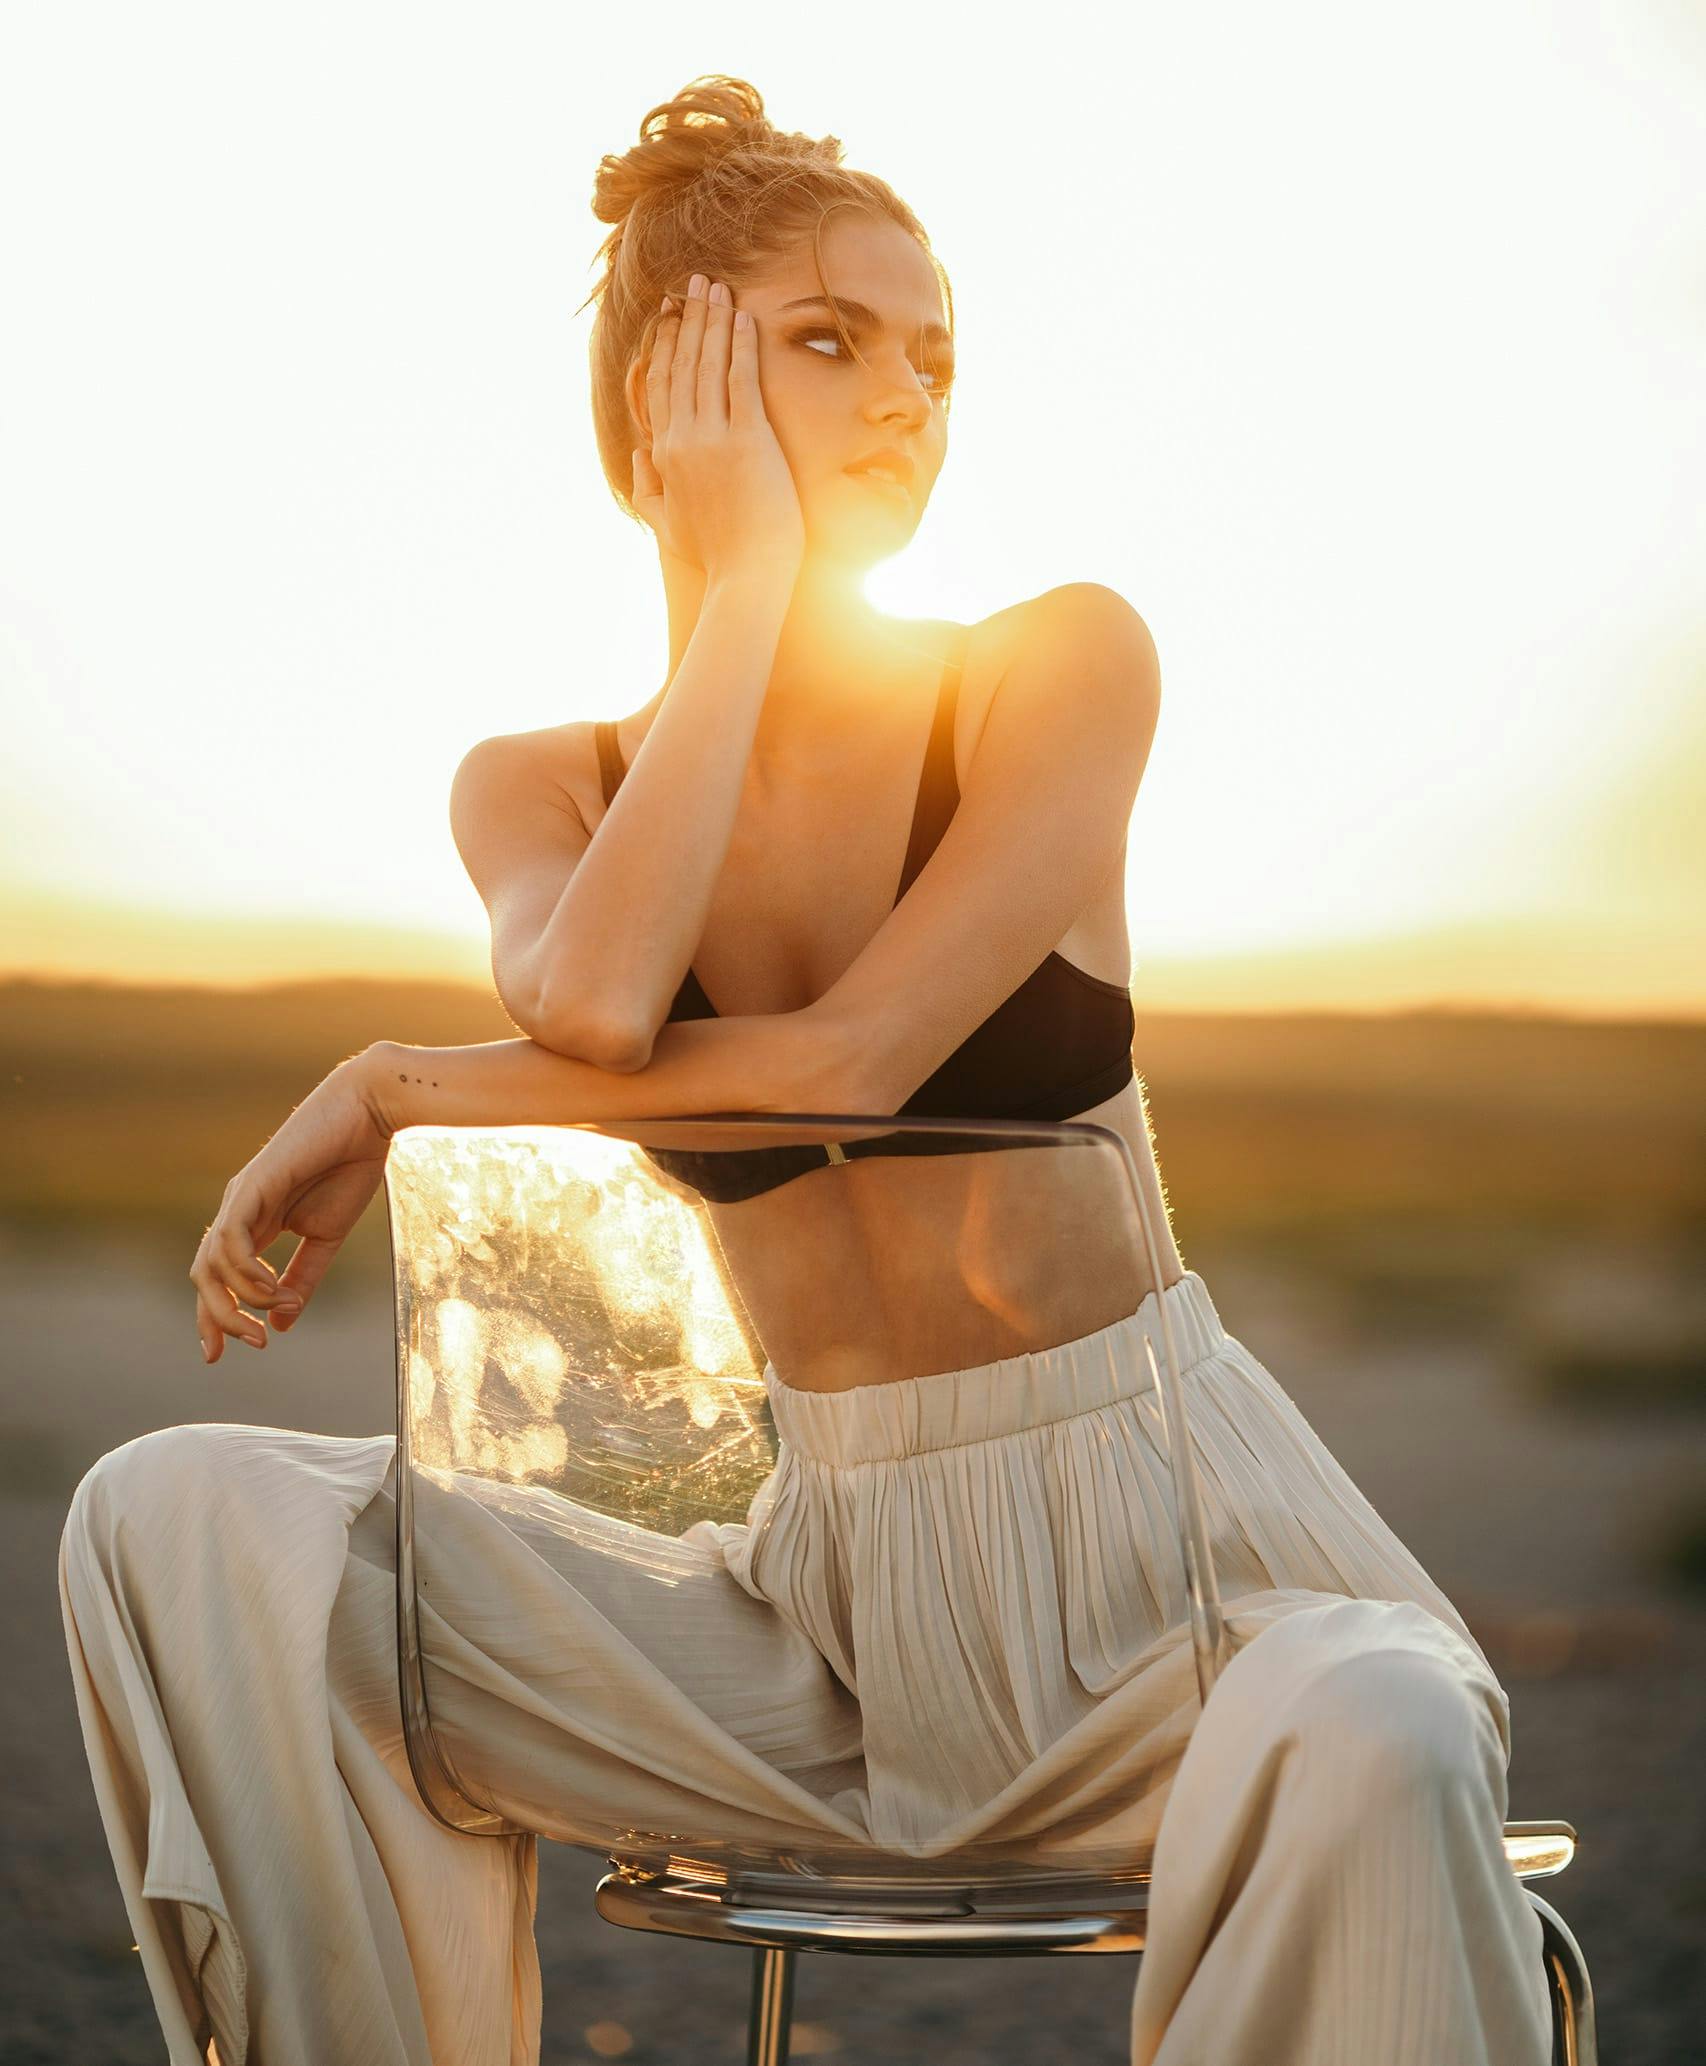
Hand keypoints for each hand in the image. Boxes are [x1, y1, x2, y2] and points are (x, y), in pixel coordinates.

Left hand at [189, 1049, 393, 1361]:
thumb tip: (282, 1323)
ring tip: (274, 1313)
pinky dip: (247, 1273)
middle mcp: (238, 1212)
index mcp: (255, 1223)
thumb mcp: (327, 1237)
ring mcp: (241, 1199)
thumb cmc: (351, 1166)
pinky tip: (273, 1288)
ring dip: (239, 1300)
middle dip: (220, 1318)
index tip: (222, 1356)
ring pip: (211, 1264)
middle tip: (255, 1344)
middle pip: (204, 1276)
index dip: (216, 1318)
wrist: (368, 1115)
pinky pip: (230, 1242)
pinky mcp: (252, 1188)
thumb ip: (303, 1277)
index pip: (219, 1278)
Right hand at [630, 274, 805, 581]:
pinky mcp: (748, 441)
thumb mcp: (667, 523)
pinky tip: (743, 318)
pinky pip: (742, 381)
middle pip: (681, 365)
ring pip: (708, 365)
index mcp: (664, 453)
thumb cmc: (713, 556)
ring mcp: (714, 438)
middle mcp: (683, 439)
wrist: (745, 578)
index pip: (660, 385)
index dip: (665, 345)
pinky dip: (741, 346)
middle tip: (694, 282)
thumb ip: (647, 487)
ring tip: (717, 287)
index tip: (670, 314)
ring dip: (713, 319)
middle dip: (688, 318)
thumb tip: (638, 455)